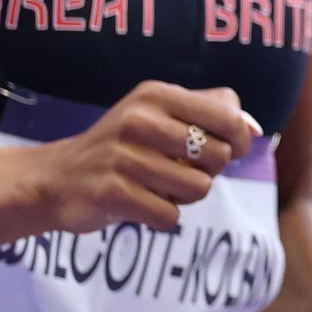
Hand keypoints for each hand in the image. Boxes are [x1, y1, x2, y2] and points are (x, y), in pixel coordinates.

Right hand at [34, 81, 260, 231]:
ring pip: (199, 189)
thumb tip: (256, 130)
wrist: (55, 179)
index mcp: (156, 95)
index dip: (240, 141)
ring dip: (185, 197)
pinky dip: (161, 217)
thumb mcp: (160, 114)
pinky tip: (138, 203)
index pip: (230, 117)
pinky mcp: (111, 192)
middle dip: (208, 171)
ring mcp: (122, 157)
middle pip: (219, 156)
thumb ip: (212, 113)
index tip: (228, 150)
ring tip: (157, 187)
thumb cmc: (124, 147)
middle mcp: (138, 120)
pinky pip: (170, 216)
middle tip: (179, 170)